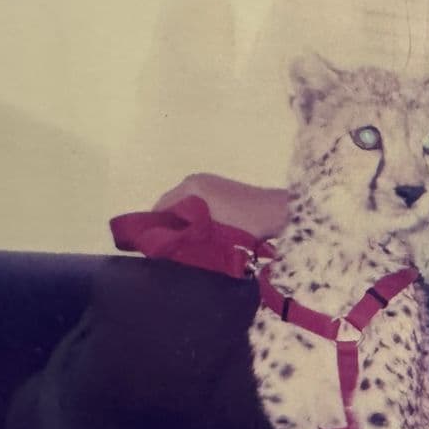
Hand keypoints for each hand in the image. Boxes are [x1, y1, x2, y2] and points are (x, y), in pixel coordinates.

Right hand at [153, 172, 287, 238]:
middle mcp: (197, 180)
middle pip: (172, 205)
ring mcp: (210, 182)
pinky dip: (196, 217)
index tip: (153, 244)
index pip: (160, 207)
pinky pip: (199, 204)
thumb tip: (168, 248)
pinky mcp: (221, 189)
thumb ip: (186, 238)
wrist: (276, 212)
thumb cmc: (246, 224)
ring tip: (182, 242)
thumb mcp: (211, 233)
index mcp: (191, 186)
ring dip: (184, 222)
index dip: (154, 227)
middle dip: (169, 225)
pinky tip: (199, 233)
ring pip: (186, 205)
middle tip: (167, 246)